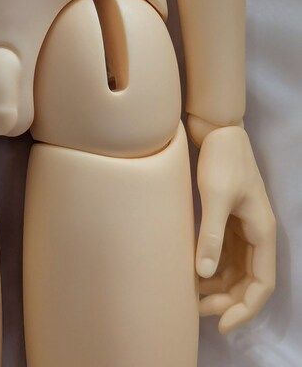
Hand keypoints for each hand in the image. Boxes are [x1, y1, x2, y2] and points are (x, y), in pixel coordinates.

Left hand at [195, 125, 275, 333]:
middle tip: (198, 311)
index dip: (246, 308)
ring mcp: (243, 228)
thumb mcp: (216, 196)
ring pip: (236, 271)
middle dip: (228, 301)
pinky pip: (225, 255)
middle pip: (249, 281)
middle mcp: (257, 234)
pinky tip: (192, 273)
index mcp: (262, 232)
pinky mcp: (229, 220)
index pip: (263, 283)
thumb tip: (202, 273)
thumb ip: (211, 234)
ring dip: (219, 287)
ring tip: (191, 295)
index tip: (222, 324)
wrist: (218, 130)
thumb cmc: (222, 159)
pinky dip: (212, 268)